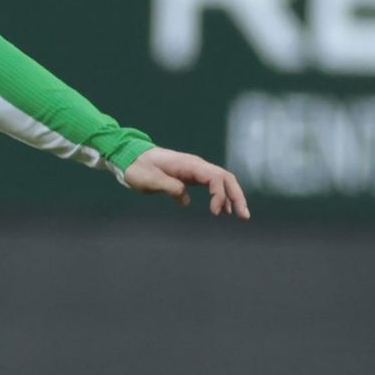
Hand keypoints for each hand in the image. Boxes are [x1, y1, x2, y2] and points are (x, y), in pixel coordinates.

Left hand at [123, 147, 249, 218]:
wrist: (130, 157)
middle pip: (226, 178)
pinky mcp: (190, 175)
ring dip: (232, 197)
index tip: (214, 213)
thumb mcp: (149, 179)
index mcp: (189, 164)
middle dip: (237, 196)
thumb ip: (169, 187)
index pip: (215, 177)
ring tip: (240, 216)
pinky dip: (220, 196)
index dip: (220, 195)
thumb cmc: (138, 168)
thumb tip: (184, 199)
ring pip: (222, 181)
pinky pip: (212, 184)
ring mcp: (195, 169)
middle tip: (244, 217)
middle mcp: (196, 165)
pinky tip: (222, 210)